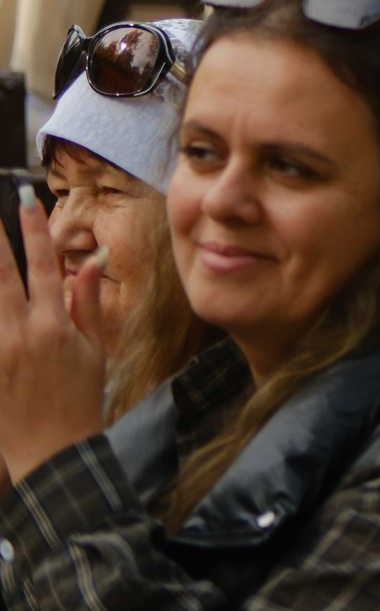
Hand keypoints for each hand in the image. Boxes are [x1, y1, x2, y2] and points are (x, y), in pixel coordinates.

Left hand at [0, 191, 109, 483]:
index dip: (35, 231)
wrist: (54, 452)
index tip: (27, 201)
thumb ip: (89, 303)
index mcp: (56, 325)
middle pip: (2, 276)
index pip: (45, 266)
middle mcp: (22, 334)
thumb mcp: (95, 350)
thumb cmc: (81, 401)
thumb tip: (90, 263)